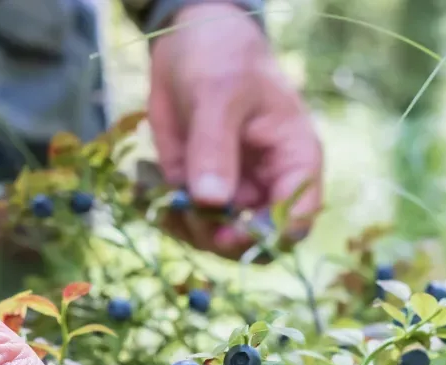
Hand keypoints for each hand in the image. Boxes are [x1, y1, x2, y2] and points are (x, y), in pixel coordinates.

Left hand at [148, 3, 322, 256]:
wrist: (189, 41)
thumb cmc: (223, 58)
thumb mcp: (219, 93)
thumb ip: (215, 147)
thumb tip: (212, 202)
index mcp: (294, 162)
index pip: (295, 220)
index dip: (265, 236)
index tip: (227, 230)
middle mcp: (266, 186)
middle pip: (254, 241)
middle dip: (220, 238)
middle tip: (187, 215)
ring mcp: (231, 192)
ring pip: (216, 238)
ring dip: (188, 229)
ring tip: (164, 201)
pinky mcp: (196, 190)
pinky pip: (185, 222)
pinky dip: (166, 219)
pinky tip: (150, 199)